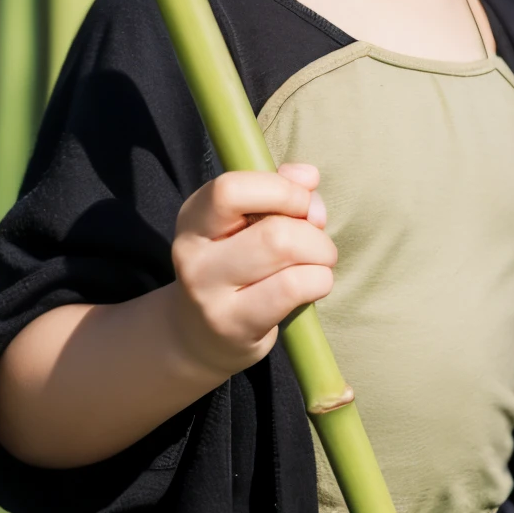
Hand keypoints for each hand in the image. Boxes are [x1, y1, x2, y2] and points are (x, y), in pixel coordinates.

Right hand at [169, 162, 335, 377]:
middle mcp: (193, 254)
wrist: (201, 335)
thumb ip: (278, 188)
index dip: (282, 189)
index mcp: (194, 217)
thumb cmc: (237, 266)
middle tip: (318, 239)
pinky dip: (320, 279)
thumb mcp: (246, 221)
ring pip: (284, 254)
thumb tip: (308, 177)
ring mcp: (209, 294)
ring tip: (320, 261)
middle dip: (311, 230)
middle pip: (272, 229)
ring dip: (320, 253)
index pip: (232, 189)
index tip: (303, 200)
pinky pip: (292, 289)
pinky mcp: (234, 325)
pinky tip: (316, 284)